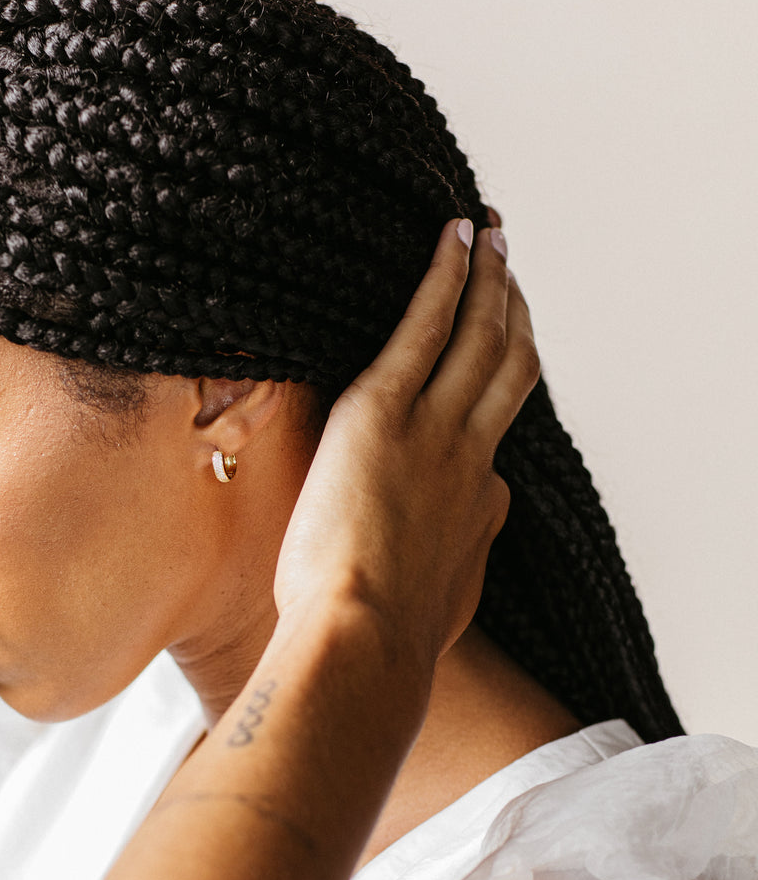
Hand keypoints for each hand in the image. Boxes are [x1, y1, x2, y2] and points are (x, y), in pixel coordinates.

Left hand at [274, 219, 537, 667]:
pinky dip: (445, 276)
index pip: (496, 441)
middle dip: (515, 312)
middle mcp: (472, 457)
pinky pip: (426, 326)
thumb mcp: (434, 608)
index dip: (497, 397)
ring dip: (491, 280)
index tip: (492, 368)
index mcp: (479, 507)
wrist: (364, 645)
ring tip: (492, 235)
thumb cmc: (382, 642)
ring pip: (480, 336)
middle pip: (510, 367)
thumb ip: (446, 569)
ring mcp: (436, 429)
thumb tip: (442, 559)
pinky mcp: (385, 411)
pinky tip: (452, 236)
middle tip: (513, 268)